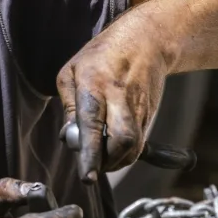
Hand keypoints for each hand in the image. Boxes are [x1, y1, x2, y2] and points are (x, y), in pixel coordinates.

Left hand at [56, 17, 169, 182]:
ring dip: (116, 161)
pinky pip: (139, 143)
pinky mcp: (148, 115)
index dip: (89, 153)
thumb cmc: (102, 56)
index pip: (92, 124)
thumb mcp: (71, 72)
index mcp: (94, 83)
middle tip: (93, 166)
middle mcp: (119, 97)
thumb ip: (69, 106)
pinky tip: (113, 150)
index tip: (87, 176)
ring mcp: (138, 107)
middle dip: (107, 162)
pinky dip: (125, 154)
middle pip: (122, 140)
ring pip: (134, 146)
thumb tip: (69, 137)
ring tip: (101, 158)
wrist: (146, 41)